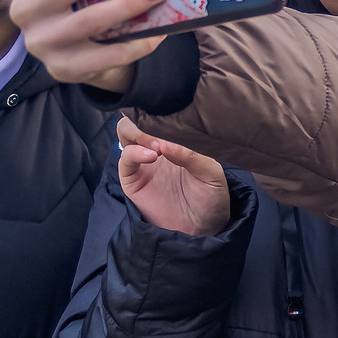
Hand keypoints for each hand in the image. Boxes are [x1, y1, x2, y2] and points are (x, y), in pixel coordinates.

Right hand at [117, 115, 231, 235]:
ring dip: (138, 131)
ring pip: (126, 132)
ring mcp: (143, 162)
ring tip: (157, 146)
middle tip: (159, 130)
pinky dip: (134, 152)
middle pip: (137, 116)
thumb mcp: (211, 173)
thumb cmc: (212, 198)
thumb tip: (167, 141)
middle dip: (144, 116)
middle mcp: (157, 146)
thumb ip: (192, 153)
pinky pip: (125, 159)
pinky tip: (152, 156)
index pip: (160, 112)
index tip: (171, 111)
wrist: (204, 229)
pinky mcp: (133, 179)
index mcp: (177, 139)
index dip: (161, 107)